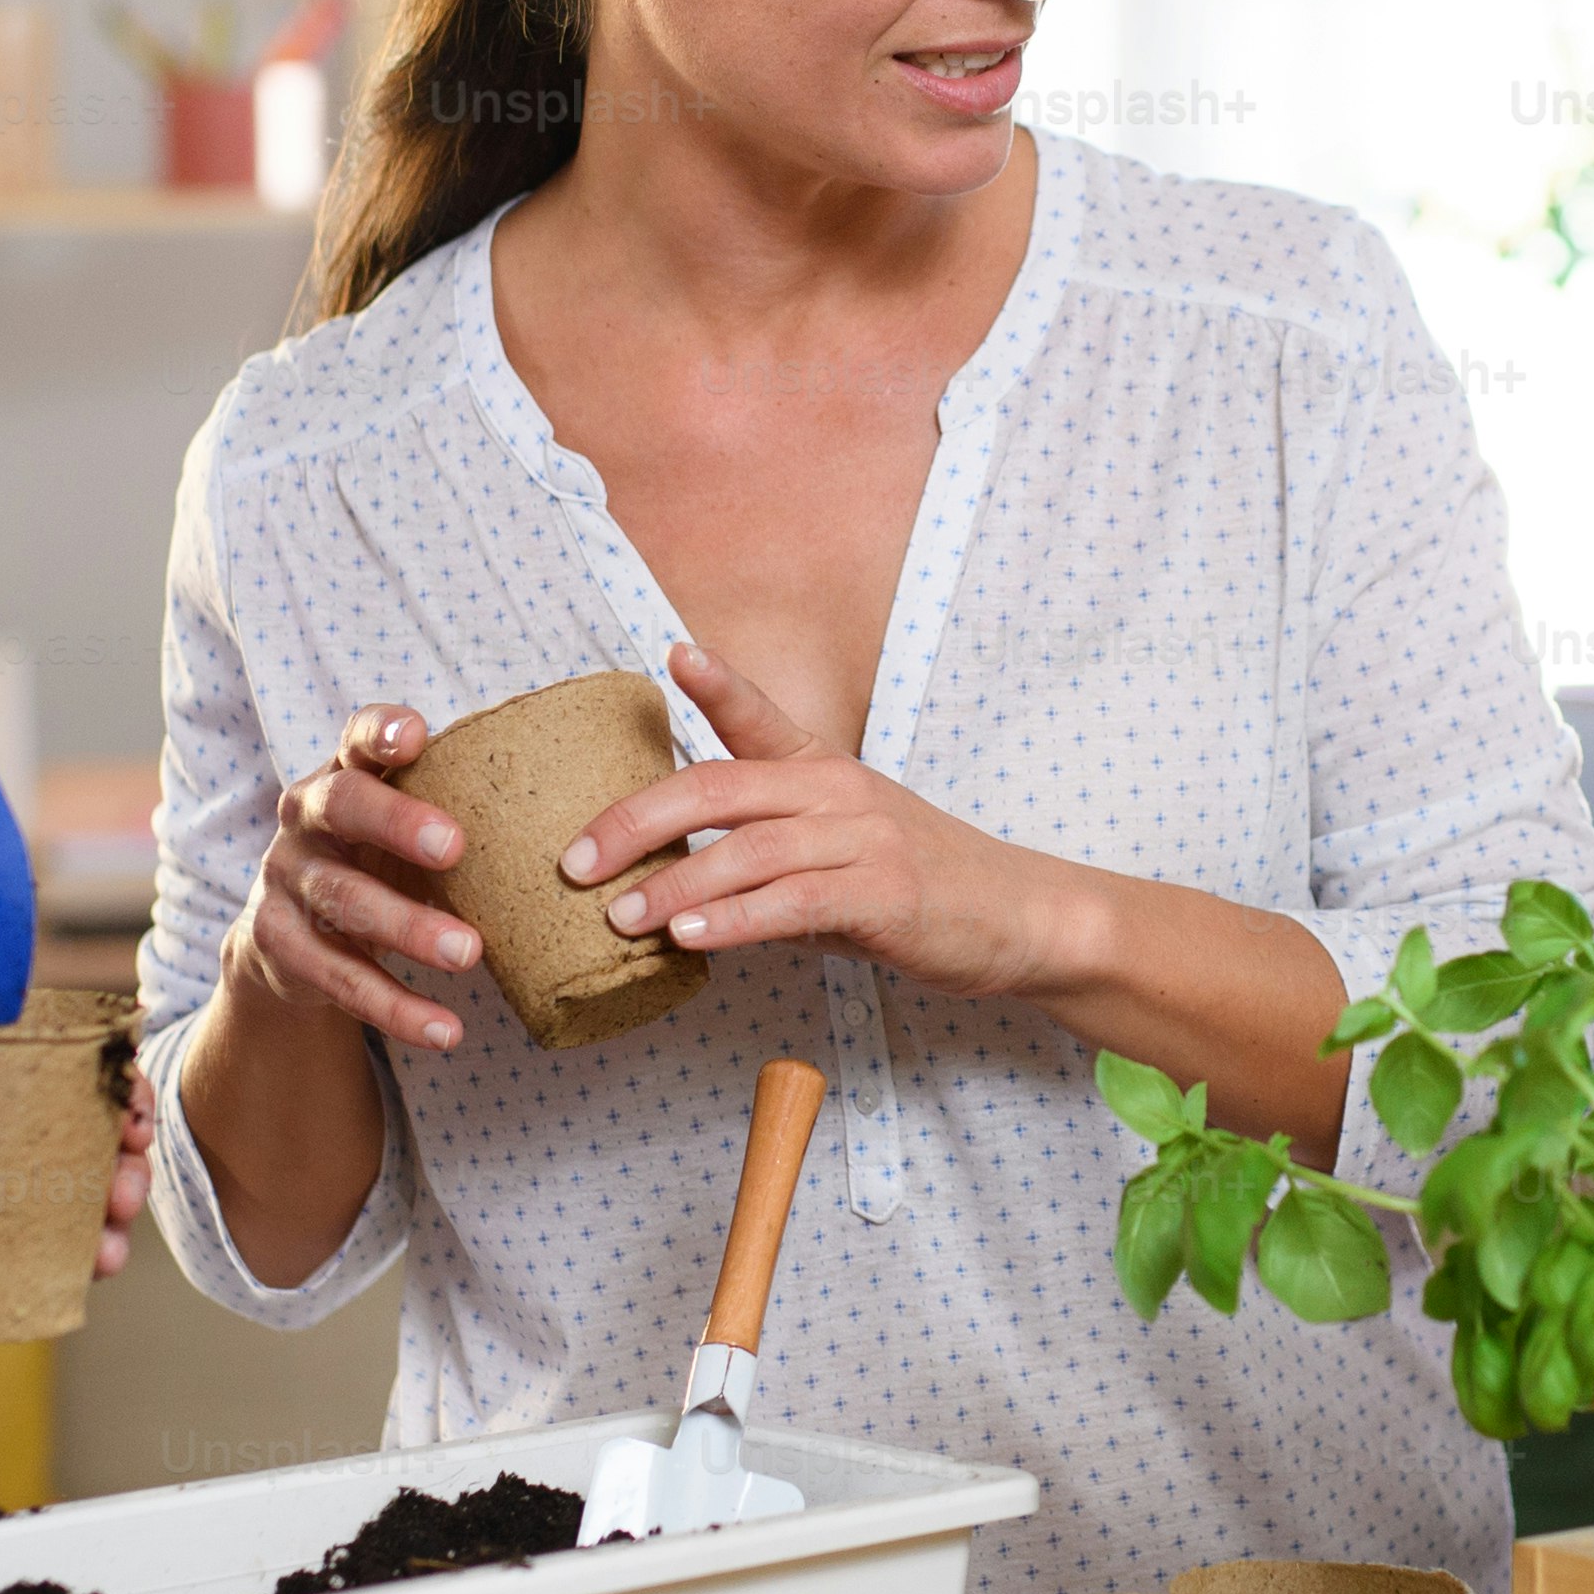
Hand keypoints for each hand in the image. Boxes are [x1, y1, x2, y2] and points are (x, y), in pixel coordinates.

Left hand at [0, 1083, 163, 1323]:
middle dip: (124, 1147)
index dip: (100, 1071)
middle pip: (78, 1128)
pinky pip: (40, 1251)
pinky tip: (93, 1269)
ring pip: (72, 1191)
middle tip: (128, 1173)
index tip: (125, 1094)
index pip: (39, 1062)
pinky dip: (77, 1258)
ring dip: (112, 1206)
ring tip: (115, 1233)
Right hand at [230, 704, 486, 1055]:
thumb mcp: (406, 831)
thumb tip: (590, 828)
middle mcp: (305, 818)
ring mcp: (285, 881)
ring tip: (469, 953)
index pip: (356, 738)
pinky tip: (445, 1029)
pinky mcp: (279, 945)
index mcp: (343, 774)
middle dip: (396, 823)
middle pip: (343, 807)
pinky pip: (340, 979)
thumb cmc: (379, 864)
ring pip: (343, 901)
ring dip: (408, 929)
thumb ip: (462, 814)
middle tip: (455, 848)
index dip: (381, 733)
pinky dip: (396, 1008)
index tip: (417, 736)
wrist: (291, 939)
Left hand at [563, 643, 1085, 1001]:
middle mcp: (838, 791)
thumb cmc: (920, 888)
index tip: (672, 655)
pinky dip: (734, 920)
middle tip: (573, 860)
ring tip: (618, 916)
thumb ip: (766, 862)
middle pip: (718, 787)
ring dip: (674, 885)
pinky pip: (793, 903)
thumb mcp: (841, 854)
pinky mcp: (883, 893)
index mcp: (823, 771)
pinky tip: (689, 938)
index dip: (716, 685)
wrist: (1019, 916)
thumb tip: (675, 897)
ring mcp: (863, 838)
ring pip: (746, 850)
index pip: (760, 717)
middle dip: (635, 821)